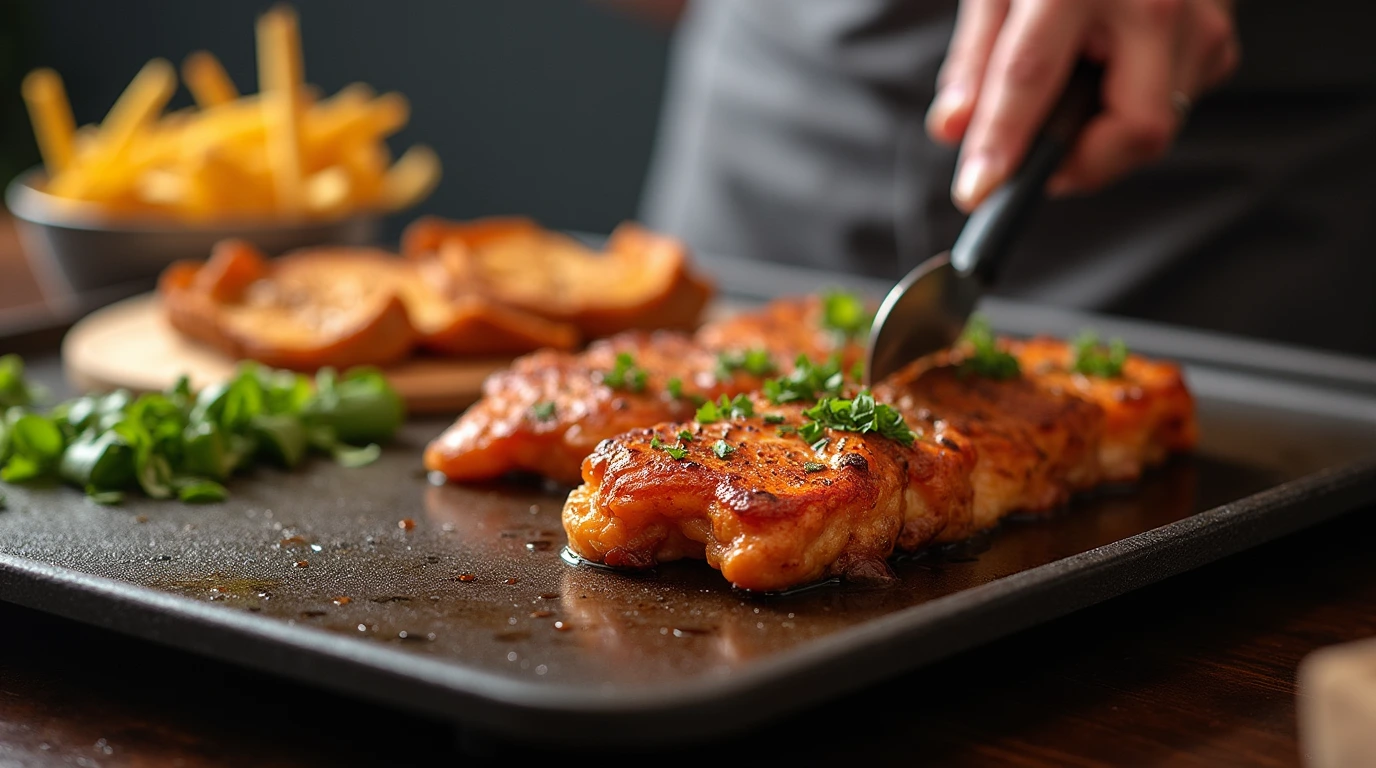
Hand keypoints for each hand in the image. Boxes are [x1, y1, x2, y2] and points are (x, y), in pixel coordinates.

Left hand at [926, 0, 1239, 212]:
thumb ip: (975, 59)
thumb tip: (953, 130)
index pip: (1033, 79)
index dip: (1002, 142)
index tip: (978, 190)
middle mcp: (1156, 4)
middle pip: (1133, 130)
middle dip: (1081, 164)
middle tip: (1035, 160)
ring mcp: (1202, 24)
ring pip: (1156, 129)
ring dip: (1101, 138)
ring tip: (1068, 99)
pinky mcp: (1219, 42)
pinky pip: (1173, 105)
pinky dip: (1127, 112)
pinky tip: (1104, 77)